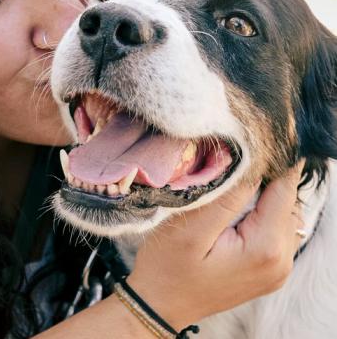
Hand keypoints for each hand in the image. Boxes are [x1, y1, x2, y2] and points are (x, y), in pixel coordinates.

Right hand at [128, 161, 304, 329]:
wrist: (160, 304)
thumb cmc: (168, 267)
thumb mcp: (191, 227)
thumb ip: (226, 196)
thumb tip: (251, 163)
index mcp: (265, 248)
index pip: (284, 190)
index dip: (272, 162)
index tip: (252, 143)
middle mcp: (282, 261)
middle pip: (287, 201)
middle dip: (265, 178)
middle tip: (234, 163)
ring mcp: (278, 268)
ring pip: (283, 213)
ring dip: (263, 195)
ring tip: (233, 185)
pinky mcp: (269, 268)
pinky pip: (276, 229)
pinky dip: (262, 212)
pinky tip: (237, 209)